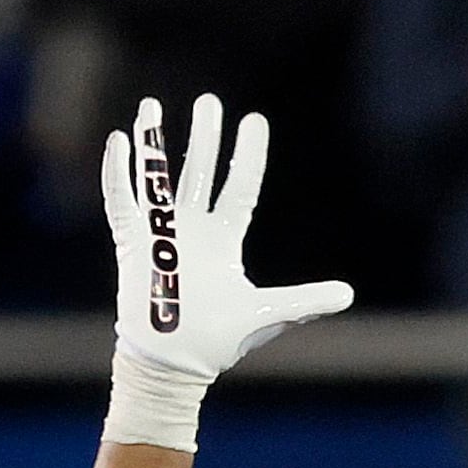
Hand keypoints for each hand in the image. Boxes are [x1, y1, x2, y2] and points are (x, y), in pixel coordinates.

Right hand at [100, 94, 350, 454]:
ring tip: (152, 105)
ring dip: (154, 143)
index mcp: (223, 238)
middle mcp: (193, 228)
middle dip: (203, 136)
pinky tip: (119, 141)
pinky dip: (119, 174)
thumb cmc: (216, 340)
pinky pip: (123, 202)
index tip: (254, 121)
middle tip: (208, 101)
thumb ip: (305, 300)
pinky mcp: (133, 245)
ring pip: (157, 178)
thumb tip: (349, 295)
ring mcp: (161, 234)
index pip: (239, 187)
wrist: (174, 365)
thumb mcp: (266, 313)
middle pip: (198, 171)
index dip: (247, 156)